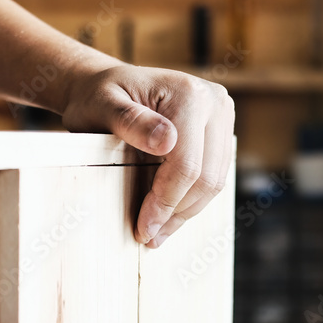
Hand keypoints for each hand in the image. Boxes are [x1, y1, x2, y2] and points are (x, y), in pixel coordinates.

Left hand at [62, 65, 234, 247]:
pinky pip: (213, 176)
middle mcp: (216, 102)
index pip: (187, 165)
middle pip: (207, 177)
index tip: (143, 229)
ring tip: (157, 231)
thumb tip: (166, 141)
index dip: (165, 202)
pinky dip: (191, 199)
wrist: (107, 85)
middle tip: (149, 237)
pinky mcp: (221, 131)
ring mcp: (223, 116)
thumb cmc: (99, 97)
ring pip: (214, 182)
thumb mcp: (102, 106)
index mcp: (190, 94)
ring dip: (186, 212)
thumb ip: (130, 121)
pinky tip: (168, 213)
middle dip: (176, 213)